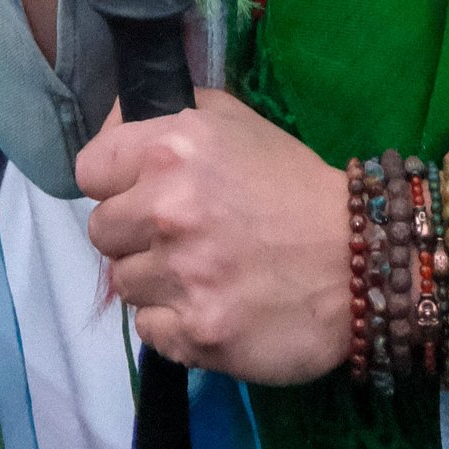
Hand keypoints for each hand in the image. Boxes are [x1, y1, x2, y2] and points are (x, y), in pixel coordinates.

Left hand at [78, 91, 350, 383]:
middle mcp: (167, 210)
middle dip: (133, 233)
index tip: (138, 190)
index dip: (113, 181)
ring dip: (155, 279)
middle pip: (100, 232)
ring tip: (202, 270)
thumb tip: (114, 125)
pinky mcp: (196, 334)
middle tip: (178, 235)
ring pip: (124, 284)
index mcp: (171, 149)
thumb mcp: (234, 122)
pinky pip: (149, 329)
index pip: (89, 170)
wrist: (359, 258)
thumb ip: (169, 114)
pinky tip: (211, 304)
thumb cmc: (292, 182)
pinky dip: (174, 321)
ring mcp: (181, 277)